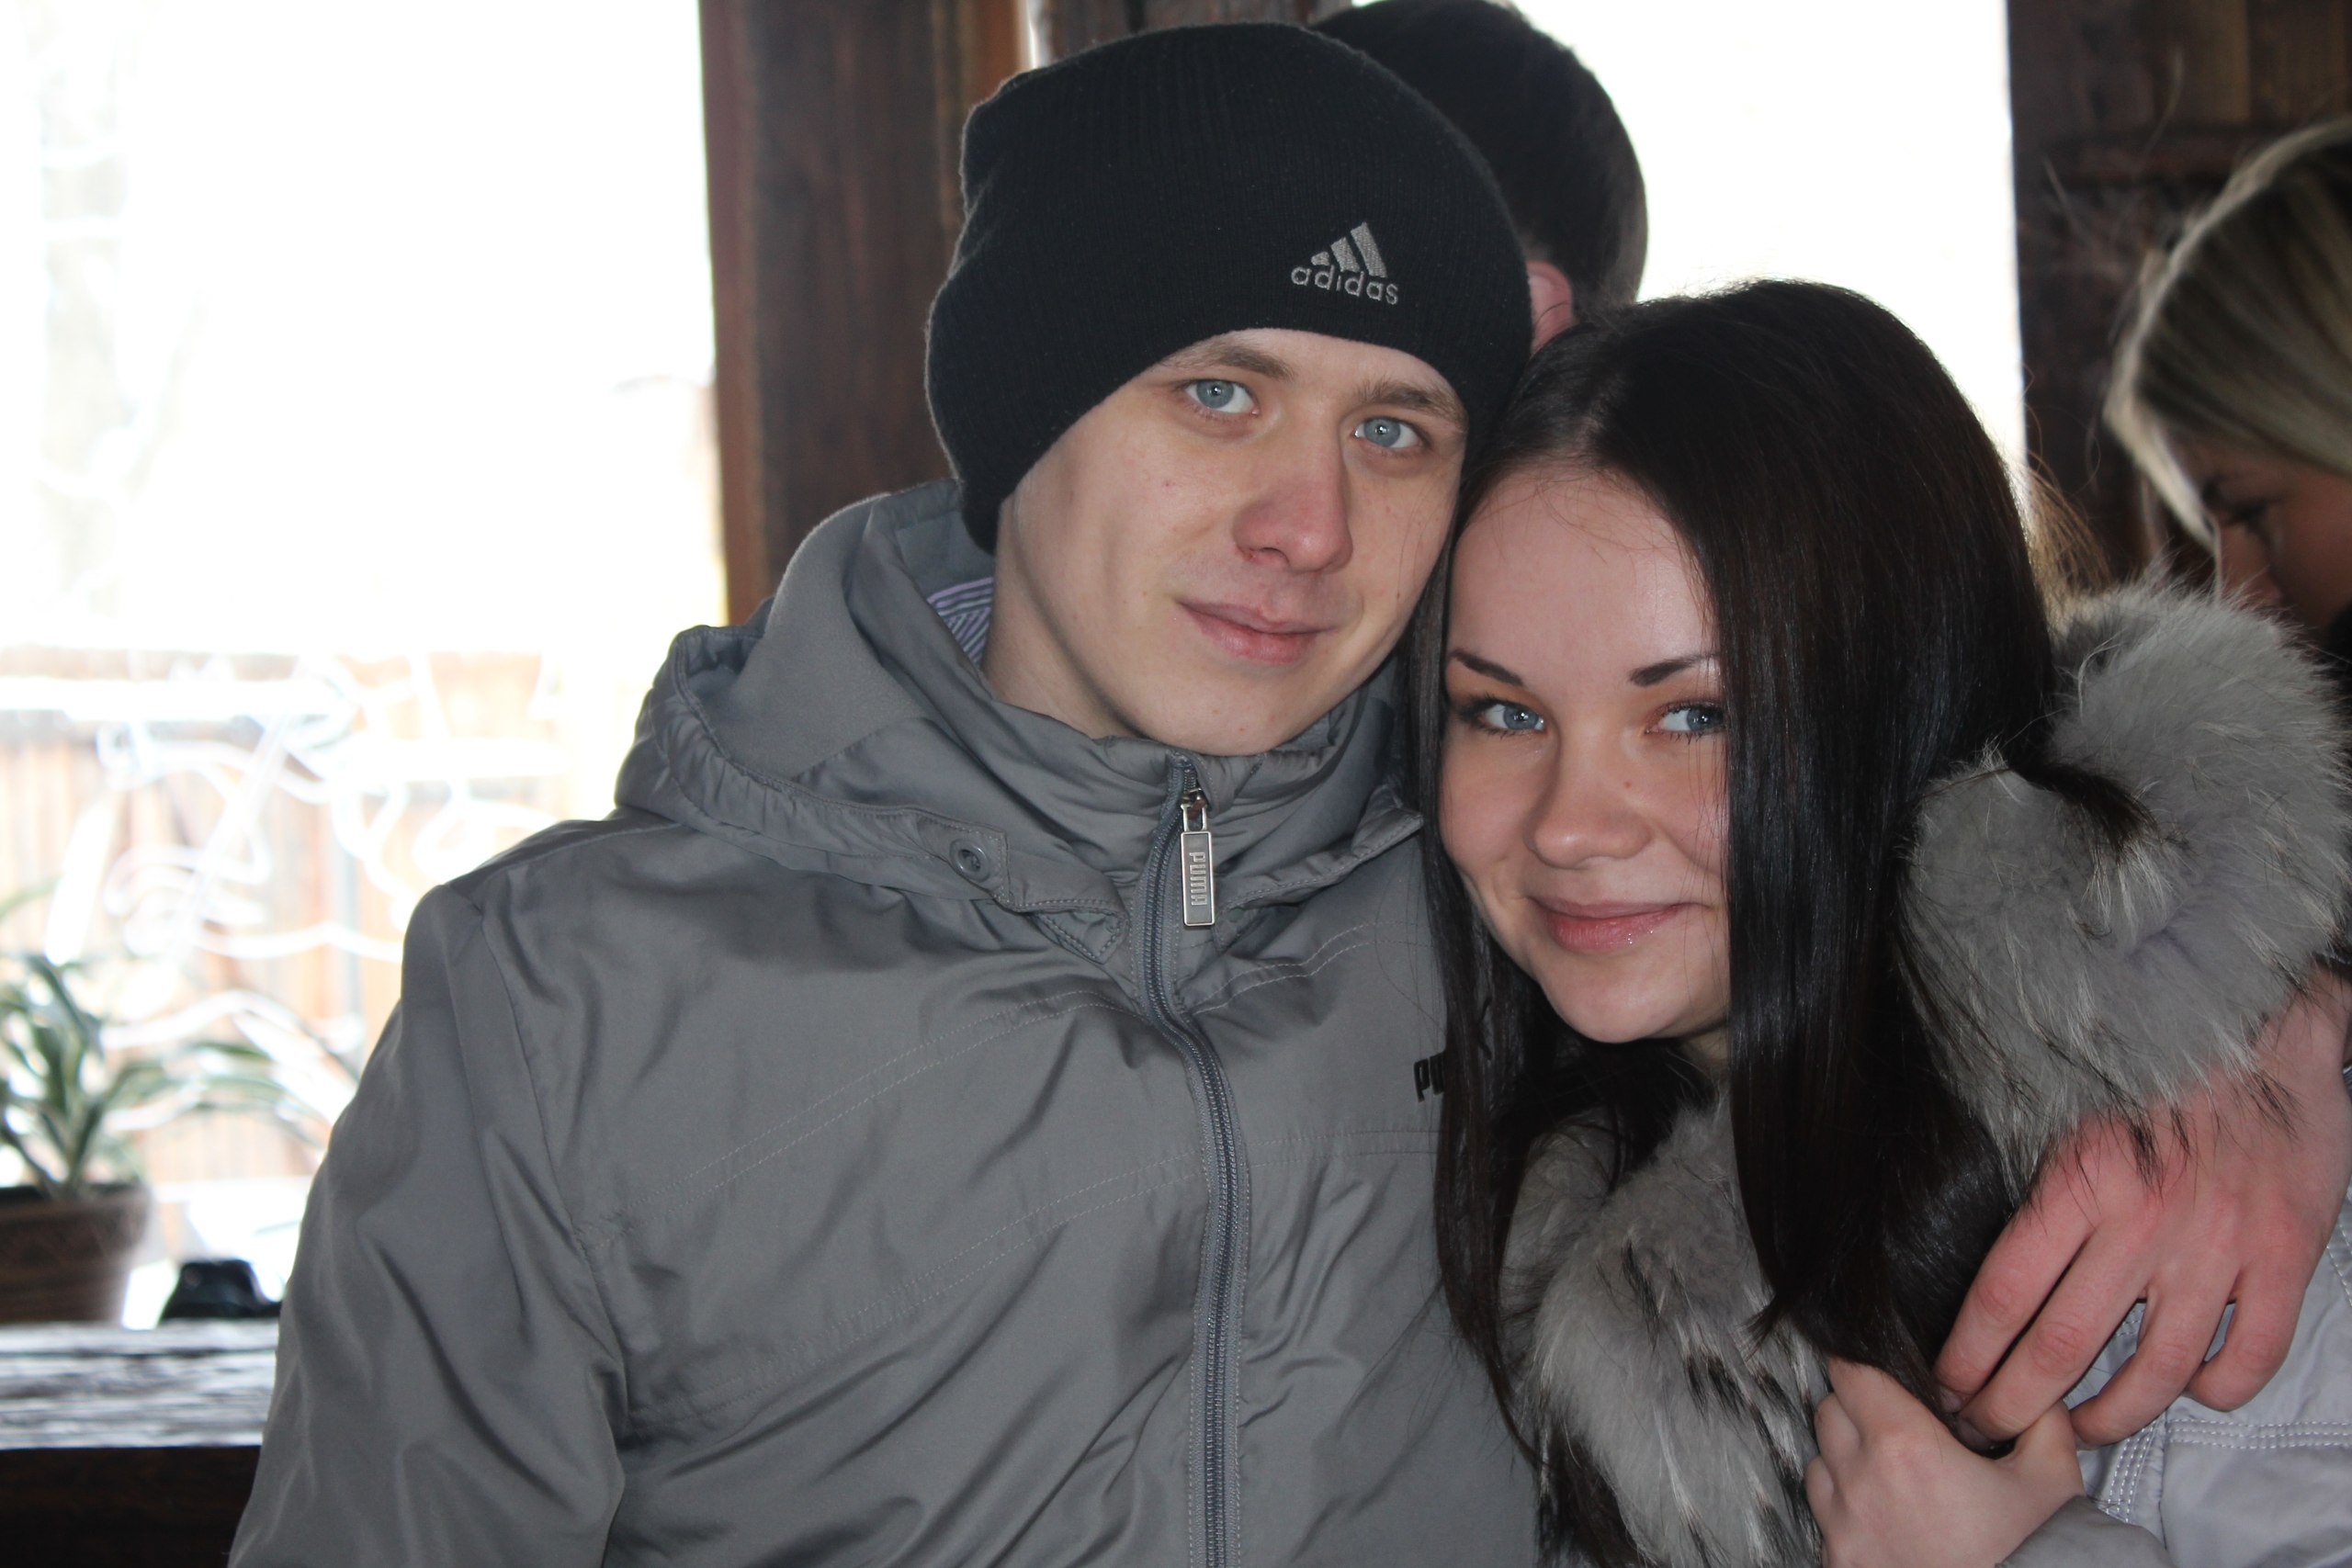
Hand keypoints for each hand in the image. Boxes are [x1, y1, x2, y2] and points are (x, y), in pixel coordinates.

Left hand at [1808, 1358, 2081, 1567]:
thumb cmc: (2030, 1556)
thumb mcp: (2052, 1479)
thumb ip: (2040, 1418)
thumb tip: (2033, 1389)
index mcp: (1905, 1447)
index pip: (1850, 1372)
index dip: (1866, 1365)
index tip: (1884, 1374)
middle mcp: (1862, 1483)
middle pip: (1830, 1412)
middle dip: (1858, 1408)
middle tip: (1899, 1425)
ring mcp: (1843, 1527)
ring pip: (1820, 1462)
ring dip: (1847, 1459)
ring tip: (1895, 1476)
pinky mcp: (1839, 1560)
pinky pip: (1824, 1516)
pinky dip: (1845, 1508)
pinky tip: (1888, 1516)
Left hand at [1935, 971, 2351, 1444]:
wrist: (2263, 1024)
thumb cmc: (2153, 1061)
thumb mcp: (2070, 1103)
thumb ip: (2039, 1176)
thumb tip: (1979, 1232)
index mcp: (2081, 1180)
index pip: (2004, 1292)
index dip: (1969, 1353)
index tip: (1947, 1383)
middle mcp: (2146, 1223)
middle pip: (2064, 1345)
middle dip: (2015, 1403)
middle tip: (1989, 1429)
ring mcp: (2219, 1248)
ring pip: (2157, 1368)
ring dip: (2111, 1413)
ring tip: (2079, 1428)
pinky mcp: (2284, 1257)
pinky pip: (2250, 1354)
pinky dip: (2217, 1389)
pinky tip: (2192, 1392)